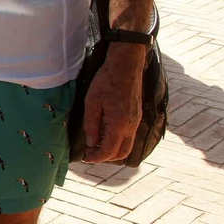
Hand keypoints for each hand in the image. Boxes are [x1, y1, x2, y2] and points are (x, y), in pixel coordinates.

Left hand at [79, 45, 144, 162]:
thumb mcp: (92, 103)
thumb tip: (91, 143)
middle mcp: (131, 126)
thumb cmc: (106, 81)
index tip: (86, 158)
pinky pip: (130, 136)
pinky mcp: (137, 116)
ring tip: (98, 145)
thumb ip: (91, 126)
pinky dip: (119, 141)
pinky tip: (107, 135)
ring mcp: (136, 121)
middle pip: (121, 153)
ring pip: (128, 146)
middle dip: (106, 157)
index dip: (96, 158)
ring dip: (114, 151)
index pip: (108, 151)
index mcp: (119, 125)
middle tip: (91, 153)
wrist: (126, 66)